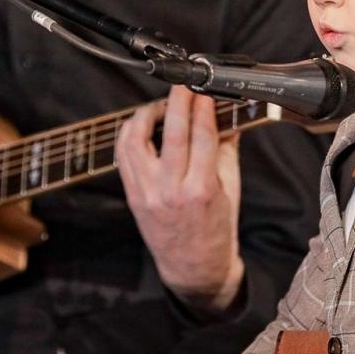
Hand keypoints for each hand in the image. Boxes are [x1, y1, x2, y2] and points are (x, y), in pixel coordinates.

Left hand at [116, 86, 243, 311]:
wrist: (194, 266)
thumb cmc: (216, 229)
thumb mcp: (230, 188)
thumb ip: (226, 149)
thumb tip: (226, 116)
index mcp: (202, 189)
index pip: (202, 135)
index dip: (203, 108)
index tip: (204, 92)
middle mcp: (171, 190)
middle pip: (171, 133)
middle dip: (177, 102)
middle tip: (183, 86)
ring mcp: (148, 193)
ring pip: (137, 141)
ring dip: (146, 114)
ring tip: (160, 105)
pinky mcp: (133, 196)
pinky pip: (124, 156)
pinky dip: (130, 134)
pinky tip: (141, 125)